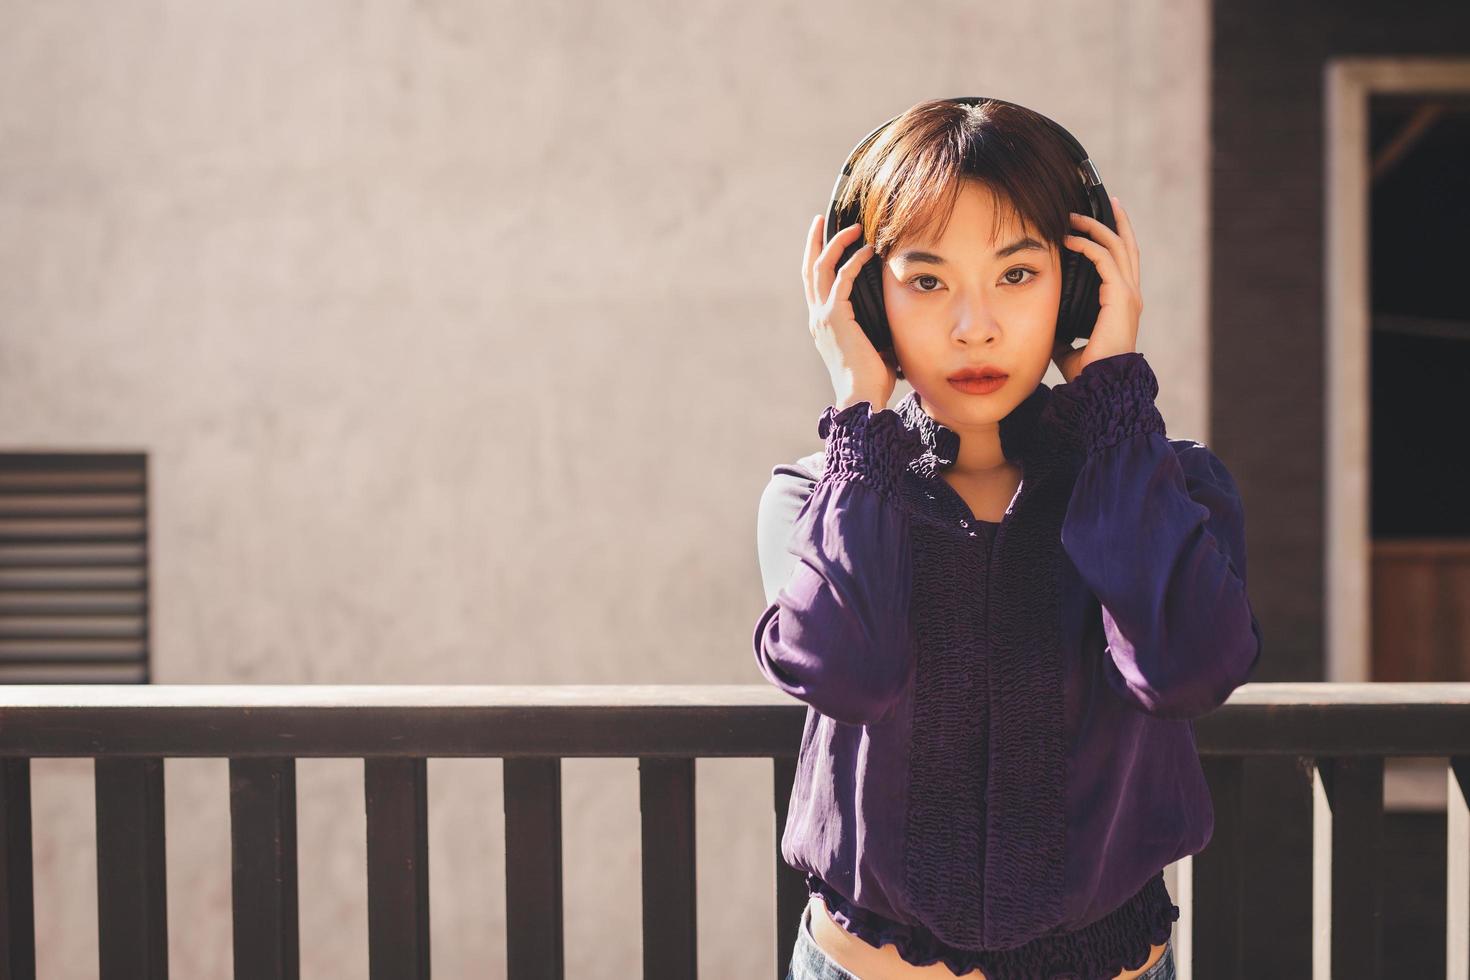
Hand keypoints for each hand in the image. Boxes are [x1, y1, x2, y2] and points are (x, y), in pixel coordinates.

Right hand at [802, 214, 896, 410]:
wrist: (862, 399)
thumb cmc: (871, 381)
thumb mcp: (874, 347)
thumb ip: (878, 328)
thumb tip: (898, 316)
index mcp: (823, 325)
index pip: (815, 285)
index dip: (818, 260)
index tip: (826, 240)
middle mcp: (817, 318)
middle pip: (809, 270)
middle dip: (815, 242)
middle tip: (820, 220)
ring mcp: (823, 317)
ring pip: (821, 268)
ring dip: (835, 243)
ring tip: (853, 227)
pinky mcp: (834, 317)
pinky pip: (841, 279)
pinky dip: (853, 261)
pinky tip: (868, 250)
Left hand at [1050, 195, 1142, 383]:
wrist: (1101, 386)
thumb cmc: (1088, 371)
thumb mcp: (1069, 344)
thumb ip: (1062, 330)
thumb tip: (1046, 325)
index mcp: (1122, 304)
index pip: (1121, 263)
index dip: (1113, 240)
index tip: (1099, 222)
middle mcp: (1130, 295)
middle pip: (1128, 246)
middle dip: (1116, 222)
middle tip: (1106, 201)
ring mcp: (1128, 295)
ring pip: (1117, 247)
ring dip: (1097, 227)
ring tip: (1077, 214)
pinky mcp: (1120, 297)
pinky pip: (1104, 260)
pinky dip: (1089, 245)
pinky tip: (1071, 239)